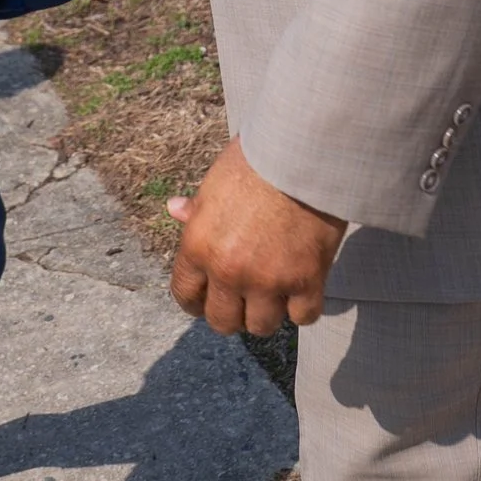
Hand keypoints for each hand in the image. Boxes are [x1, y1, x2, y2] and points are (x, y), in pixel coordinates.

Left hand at [168, 137, 346, 335]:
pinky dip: (304, 307)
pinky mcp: (306, 281)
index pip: (185, 295)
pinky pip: (303, 317)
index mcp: (199, 246)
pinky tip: (304, 289)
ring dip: (268, 312)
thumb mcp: (215, 182)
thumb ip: (197, 208)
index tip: (207, 301)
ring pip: (261, 326)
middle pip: (223, 321)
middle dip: (232, 314)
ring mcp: (268, 280)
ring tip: (275, 295)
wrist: (303, 154)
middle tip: (244, 301)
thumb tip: (174, 209)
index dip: (196, 302)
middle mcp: (228, 270)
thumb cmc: (256, 160)